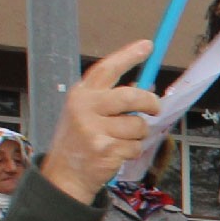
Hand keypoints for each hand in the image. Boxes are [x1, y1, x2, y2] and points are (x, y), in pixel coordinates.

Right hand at [38, 40, 157, 200]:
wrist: (64, 174)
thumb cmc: (80, 140)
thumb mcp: (85, 113)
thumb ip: (109, 100)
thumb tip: (143, 88)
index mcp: (81, 94)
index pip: (107, 68)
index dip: (129, 56)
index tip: (148, 45)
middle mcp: (85, 108)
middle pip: (132, 96)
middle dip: (150, 102)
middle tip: (155, 108)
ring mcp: (93, 129)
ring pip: (138, 126)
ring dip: (137, 135)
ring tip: (120, 140)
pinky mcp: (104, 149)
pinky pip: (135, 146)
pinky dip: (131, 151)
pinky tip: (115, 154)